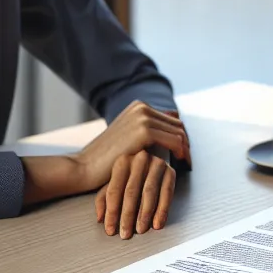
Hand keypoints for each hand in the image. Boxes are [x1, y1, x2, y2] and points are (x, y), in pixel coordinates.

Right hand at [74, 101, 188, 238]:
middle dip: (186, 143)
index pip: (171, 119)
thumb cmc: (106, 158)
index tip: (184, 153)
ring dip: (186, 149)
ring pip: (179, 132)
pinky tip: (180, 165)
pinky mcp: (144, 130)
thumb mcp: (128, 138)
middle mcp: (141, 107)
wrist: (84, 166)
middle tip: (188, 161)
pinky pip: (174, 140)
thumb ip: (146, 131)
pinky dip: (181, 152)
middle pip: (178, 125)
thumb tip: (171, 124)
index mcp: (138, 106)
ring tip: (186, 164)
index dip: (180, 136)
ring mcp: (142, 116)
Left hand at [94, 147, 175, 238]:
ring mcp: (156, 164)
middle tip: (126, 233)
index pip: (114, 191)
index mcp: (122, 162)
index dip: (111, 213)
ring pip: (149, 193)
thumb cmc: (128, 176)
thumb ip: (103, 200)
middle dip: (128, 216)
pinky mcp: (170, 172)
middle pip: (131, 192)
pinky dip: (162, 210)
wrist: (150, 160)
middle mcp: (139, 159)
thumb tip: (100, 218)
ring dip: (144, 214)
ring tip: (140, 230)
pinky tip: (157, 224)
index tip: (110, 230)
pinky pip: (166, 193)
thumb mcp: (113, 184)